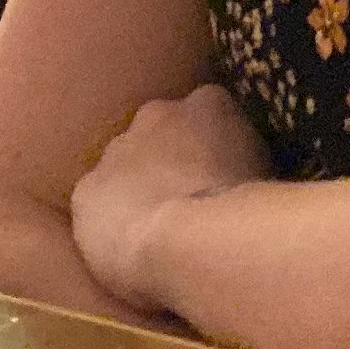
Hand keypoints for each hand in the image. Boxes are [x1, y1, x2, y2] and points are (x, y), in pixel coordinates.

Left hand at [69, 84, 270, 309]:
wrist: (188, 243)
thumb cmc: (242, 210)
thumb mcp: (262, 172)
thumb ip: (244, 158)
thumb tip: (243, 172)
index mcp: (208, 103)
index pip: (207, 114)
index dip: (210, 148)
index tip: (216, 176)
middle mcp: (158, 113)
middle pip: (160, 132)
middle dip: (167, 159)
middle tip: (184, 199)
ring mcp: (118, 149)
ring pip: (124, 164)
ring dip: (135, 186)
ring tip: (153, 225)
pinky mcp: (87, 190)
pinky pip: (97, 201)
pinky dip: (107, 217)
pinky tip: (123, 244)